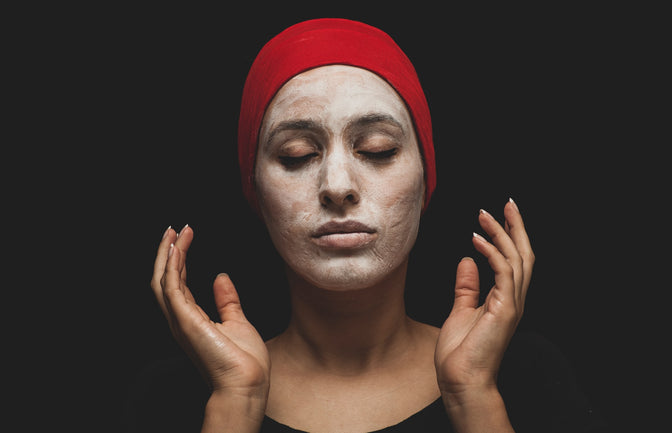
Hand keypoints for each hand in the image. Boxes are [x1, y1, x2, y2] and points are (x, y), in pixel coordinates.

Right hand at [150, 226, 270, 402]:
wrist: (247, 384)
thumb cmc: (245, 362)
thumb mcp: (237, 322)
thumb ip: (227, 300)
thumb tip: (221, 277)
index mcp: (191, 320)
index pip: (178, 284)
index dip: (178, 260)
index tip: (183, 238)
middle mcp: (181, 320)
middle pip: (164, 280)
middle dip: (167, 253)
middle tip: (173, 229)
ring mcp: (181, 321)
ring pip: (163, 281)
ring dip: (167, 254)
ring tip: (174, 232)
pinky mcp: (186, 321)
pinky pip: (172, 288)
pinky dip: (171, 267)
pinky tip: (176, 248)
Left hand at [435, 199, 534, 401]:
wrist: (462, 381)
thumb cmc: (460, 353)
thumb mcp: (461, 311)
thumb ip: (467, 286)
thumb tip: (467, 260)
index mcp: (505, 299)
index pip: (514, 260)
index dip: (510, 236)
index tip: (500, 215)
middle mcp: (513, 299)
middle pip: (523, 254)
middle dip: (515, 227)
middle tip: (507, 203)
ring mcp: (511, 304)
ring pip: (516, 259)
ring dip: (502, 233)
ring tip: (485, 214)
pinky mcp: (504, 309)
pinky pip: (502, 272)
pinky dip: (492, 252)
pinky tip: (477, 239)